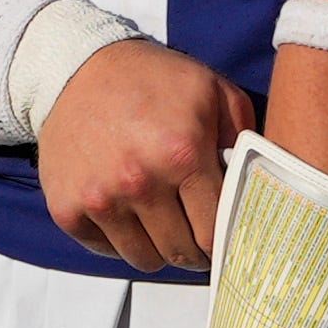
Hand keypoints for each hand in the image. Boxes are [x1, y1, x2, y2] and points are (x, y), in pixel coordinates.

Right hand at [34, 37, 255, 272]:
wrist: (77, 68)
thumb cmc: (151, 80)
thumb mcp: (211, 90)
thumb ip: (244, 136)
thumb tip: (259, 184)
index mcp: (182, 153)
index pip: (215, 231)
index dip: (225, 242)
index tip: (226, 242)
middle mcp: (139, 181)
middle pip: (181, 252)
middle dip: (196, 251)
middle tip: (198, 238)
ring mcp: (100, 199)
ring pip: (145, 259)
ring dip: (159, 248)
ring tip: (163, 224)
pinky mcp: (67, 209)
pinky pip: (107, 251)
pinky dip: (121, 240)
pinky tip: (129, 213)